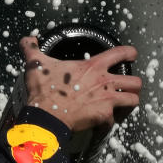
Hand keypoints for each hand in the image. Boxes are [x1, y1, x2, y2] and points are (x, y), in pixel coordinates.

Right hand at [19, 36, 141, 131]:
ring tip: (125, 104)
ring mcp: (107, 100)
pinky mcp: (104, 116)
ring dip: (129, 102)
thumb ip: (32, 49)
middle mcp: (104, 82)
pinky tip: (103, 122)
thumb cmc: (44, 90)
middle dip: (134, 84)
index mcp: (93, 66)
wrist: (46, 116)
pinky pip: (114, 121)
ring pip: (133, 100)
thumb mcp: (36, 64)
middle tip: (129, 87)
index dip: (129, 52)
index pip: (120, 53)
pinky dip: (109, 122)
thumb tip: (27, 39)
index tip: (133, 54)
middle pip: (135, 81)